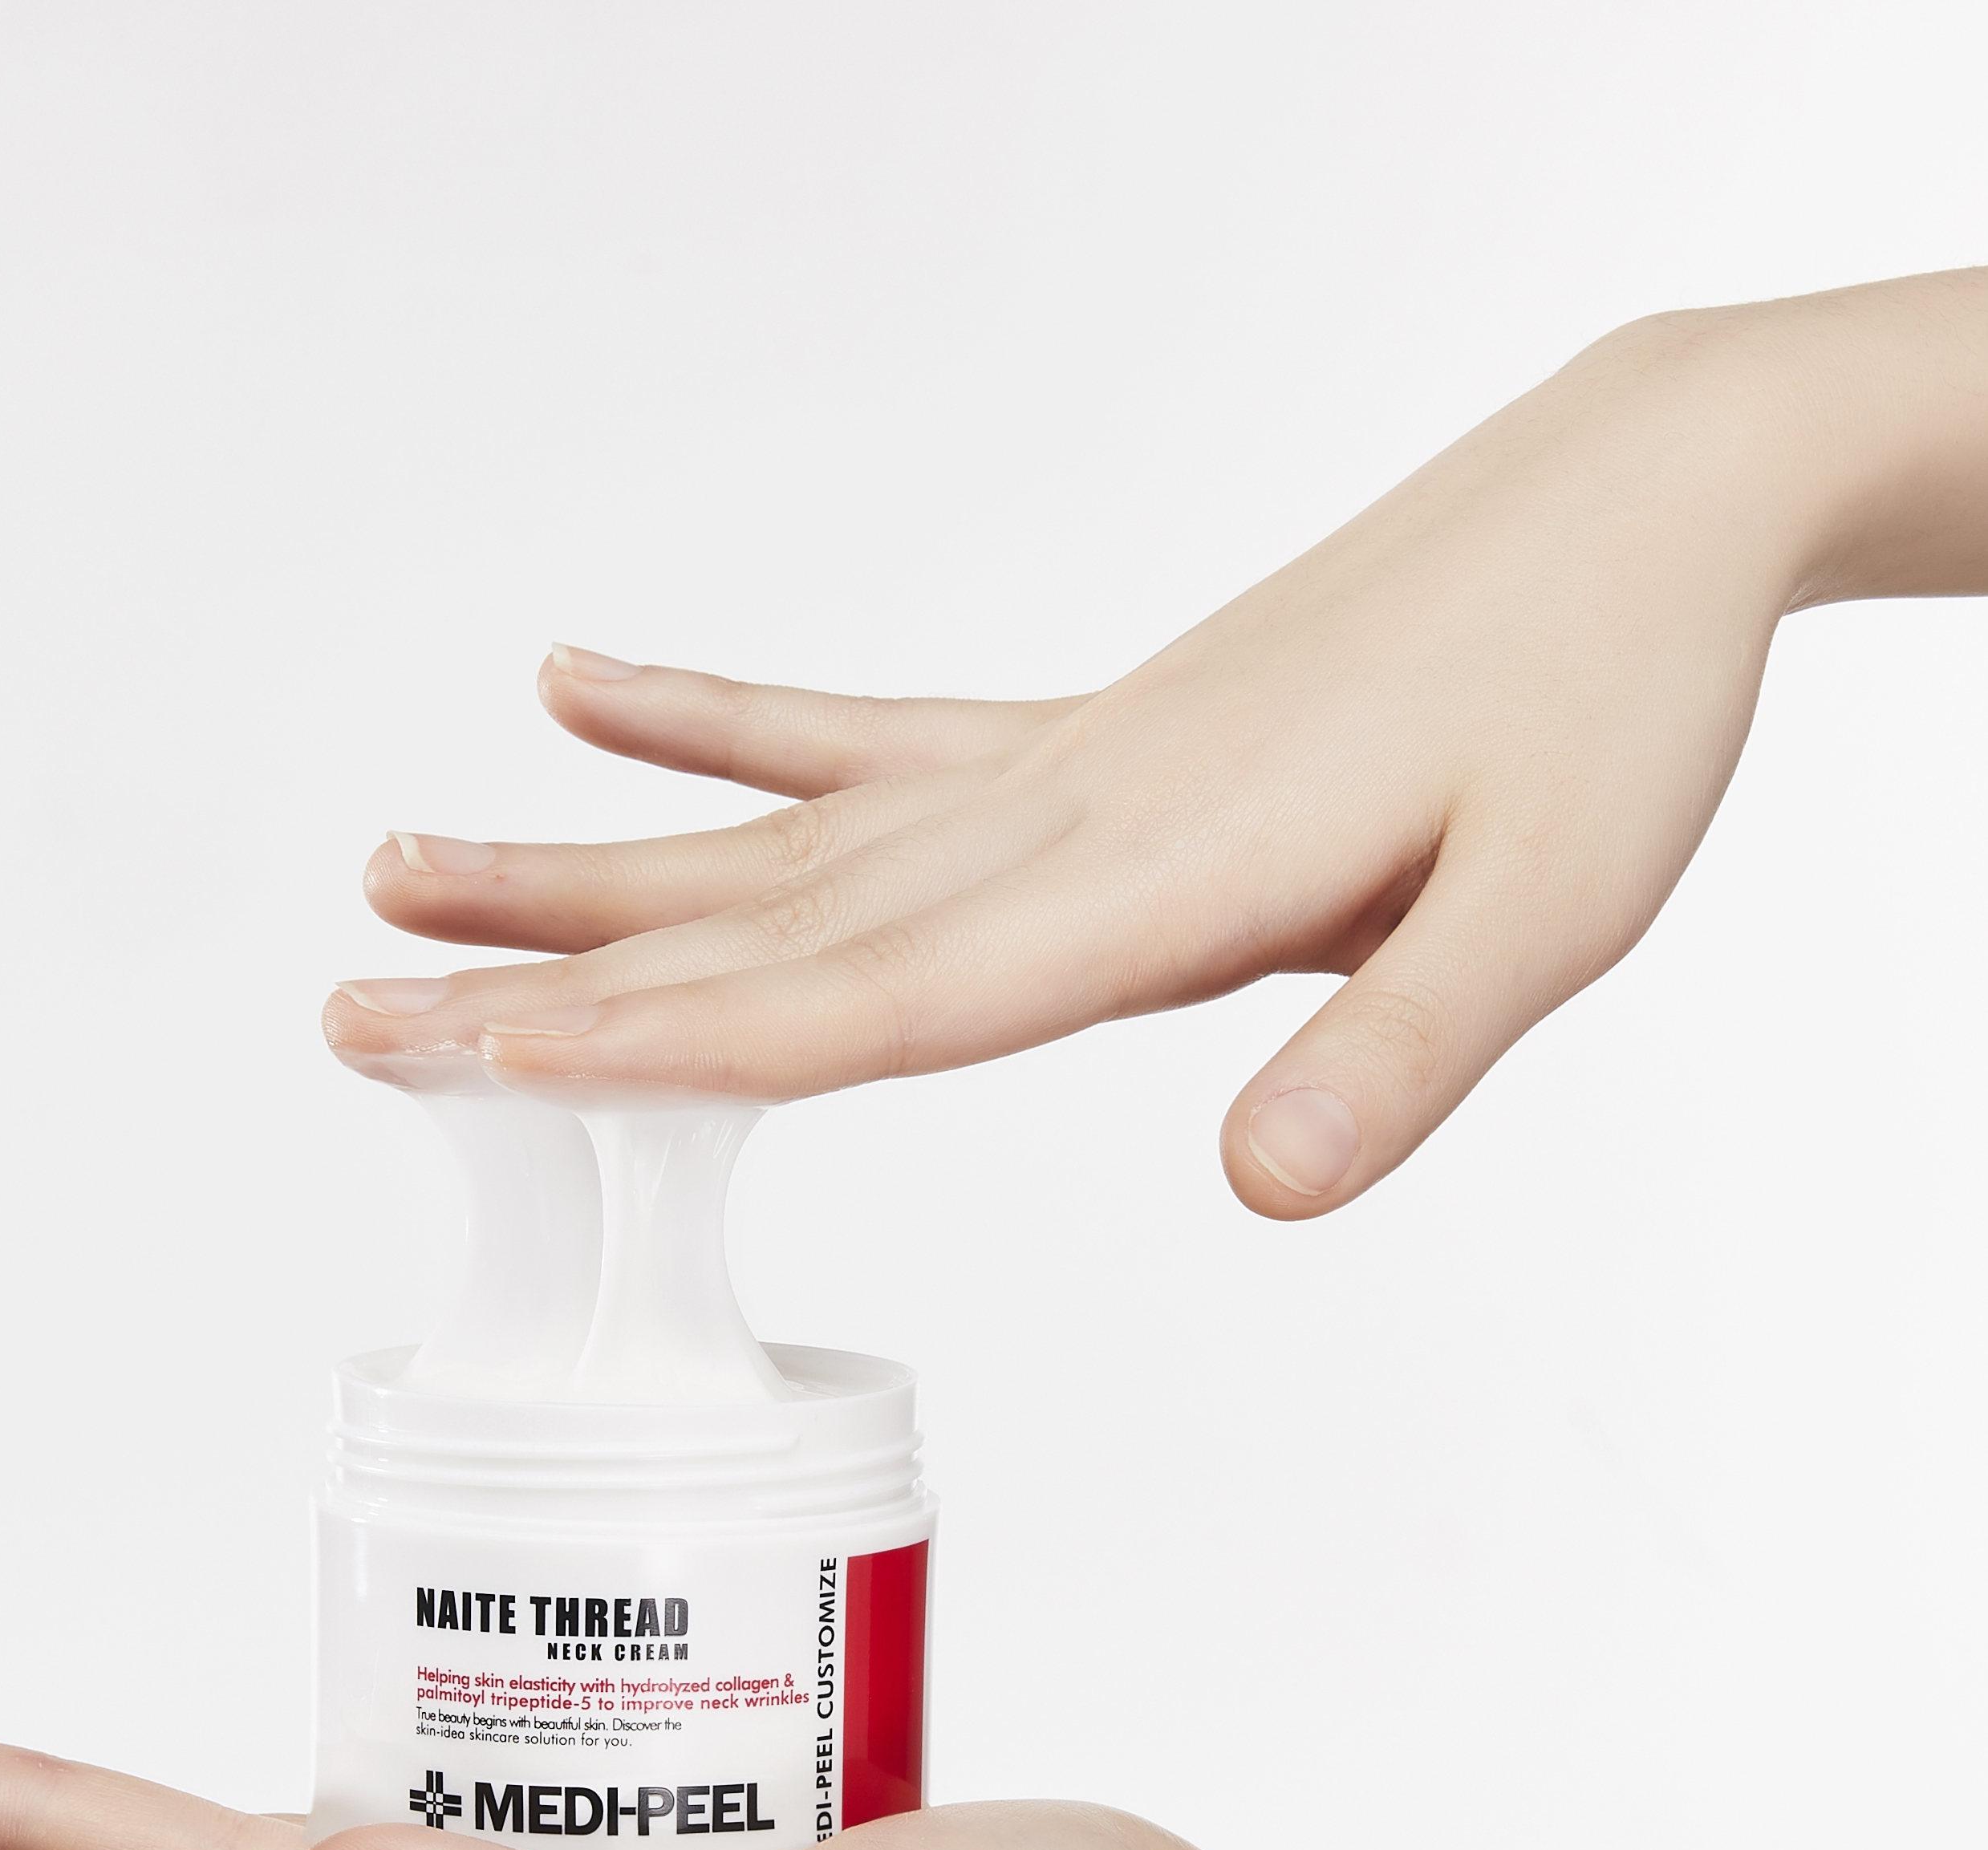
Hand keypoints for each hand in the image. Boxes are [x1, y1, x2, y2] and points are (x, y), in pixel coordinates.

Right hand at [328, 272, 1987, 1216]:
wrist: (1639, 512)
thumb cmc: (1603, 705)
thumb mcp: (1552, 908)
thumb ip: (1399, 1051)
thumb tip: (1264, 1190)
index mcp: (1151, 878)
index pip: (870, 993)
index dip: (678, 1041)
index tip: (503, 1063)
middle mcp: (1056, 818)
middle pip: (759, 924)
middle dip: (547, 983)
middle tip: (357, 1012)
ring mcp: (1045, 767)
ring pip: (767, 837)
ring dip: (581, 869)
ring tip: (404, 878)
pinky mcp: (1071, 736)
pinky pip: (861, 733)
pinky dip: (722, 718)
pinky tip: (590, 687)